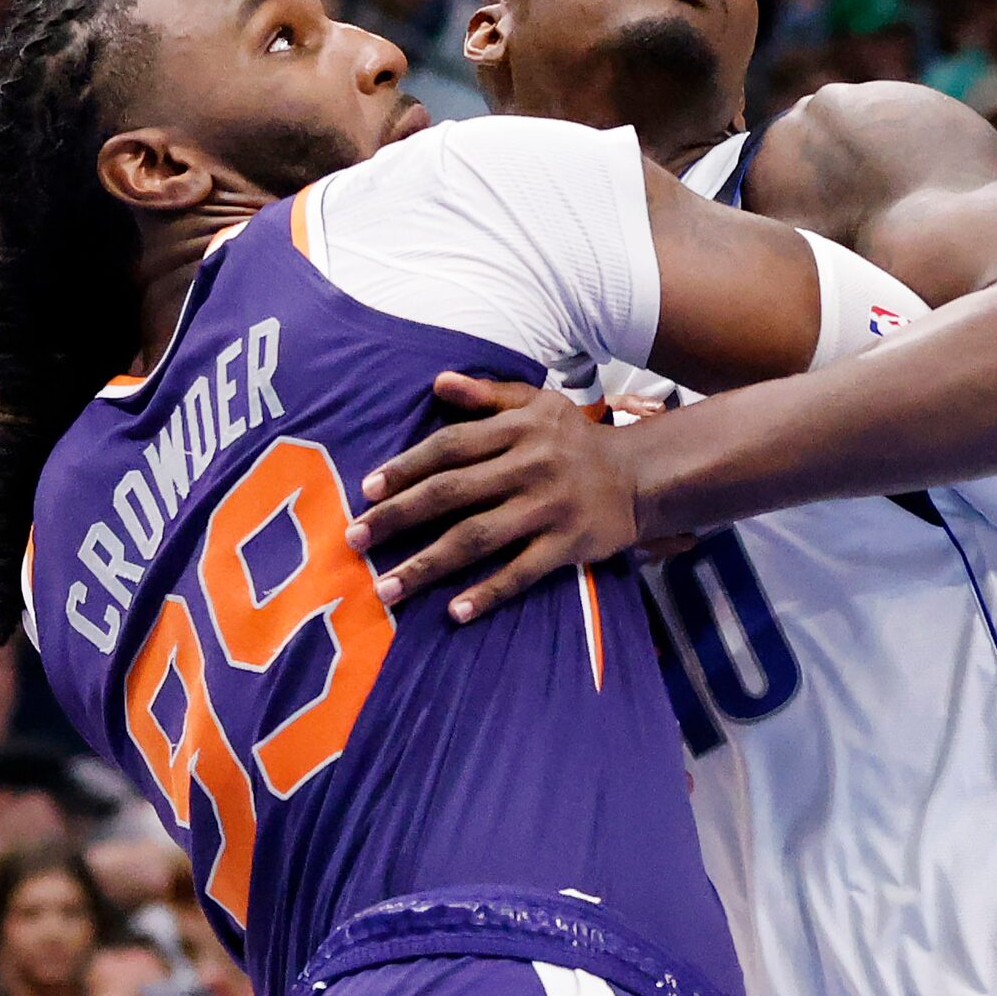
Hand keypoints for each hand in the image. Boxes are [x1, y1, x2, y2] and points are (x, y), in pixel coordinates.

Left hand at [350, 374, 642, 622]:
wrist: (641, 477)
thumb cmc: (577, 440)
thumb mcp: (538, 403)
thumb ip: (487, 395)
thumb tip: (438, 383)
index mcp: (518, 430)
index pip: (450, 446)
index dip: (407, 467)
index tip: (368, 490)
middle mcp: (529, 467)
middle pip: (452, 492)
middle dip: (399, 517)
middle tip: (355, 539)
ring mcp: (548, 509)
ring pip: (477, 538)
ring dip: (428, 564)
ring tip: (387, 588)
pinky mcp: (567, 545)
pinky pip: (521, 573)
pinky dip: (488, 592)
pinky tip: (455, 612)